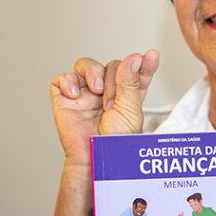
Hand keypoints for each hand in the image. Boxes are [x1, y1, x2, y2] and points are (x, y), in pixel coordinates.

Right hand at [50, 50, 159, 165]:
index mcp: (126, 96)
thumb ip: (130, 82)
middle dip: (114, 79)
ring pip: (87, 65)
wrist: (94, 158)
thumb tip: (133, 57)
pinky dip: (69, 81)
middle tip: (113, 101)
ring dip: (93, 72)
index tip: (151, 56)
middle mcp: (106, 92)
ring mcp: (85, 94)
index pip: (136, 73)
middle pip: (111, 65)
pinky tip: (76, 94)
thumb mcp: (130, 110)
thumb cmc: (114, 143)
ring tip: (97, 91)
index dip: (144, 64)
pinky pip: (63, 77)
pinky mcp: (64, 98)